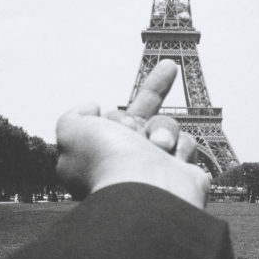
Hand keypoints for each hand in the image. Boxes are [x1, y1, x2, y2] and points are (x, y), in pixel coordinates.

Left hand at [56, 60, 209, 208]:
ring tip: (158, 146)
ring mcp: (157, 167)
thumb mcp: (72, 131)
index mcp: (103, 154)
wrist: (146, 192)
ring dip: (164, 128)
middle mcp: (129, 161)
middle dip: (156, 89)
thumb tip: (93, 107)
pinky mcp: (183, 173)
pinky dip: (181, 146)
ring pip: (167, 126)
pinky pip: (187, 143)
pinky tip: (173, 159)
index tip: (103, 113)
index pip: (112, 122)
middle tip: (169, 66)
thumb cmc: (108, 160)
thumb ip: (74, 116)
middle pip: (144, 116)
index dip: (114, 117)